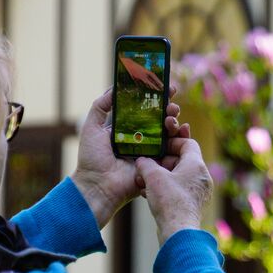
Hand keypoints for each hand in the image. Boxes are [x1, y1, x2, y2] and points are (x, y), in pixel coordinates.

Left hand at [72, 85, 187, 229]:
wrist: (98, 185)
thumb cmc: (91, 157)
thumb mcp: (91, 127)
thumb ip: (101, 106)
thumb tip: (115, 87)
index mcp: (125, 128)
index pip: (143, 109)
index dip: (154, 98)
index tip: (165, 87)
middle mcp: (139, 138)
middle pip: (159, 119)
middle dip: (169, 108)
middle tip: (172, 104)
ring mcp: (149, 151)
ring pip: (168, 132)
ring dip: (174, 121)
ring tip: (172, 116)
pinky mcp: (156, 163)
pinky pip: (171, 150)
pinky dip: (179, 139)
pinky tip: (181, 129)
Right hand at [134, 137, 213, 244]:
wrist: (178, 231)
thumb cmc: (169, 200)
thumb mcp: (153, 176)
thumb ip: (145, 163)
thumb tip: (141, 161)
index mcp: (197, 165)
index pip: (188, 143)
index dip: (172, 142)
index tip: (158, 147)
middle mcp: (202, 177)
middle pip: (182, 161)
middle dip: (162, 163)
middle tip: (147, 166)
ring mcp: (200, 192)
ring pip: (179, 178)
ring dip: (161, 178)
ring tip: (144, 182)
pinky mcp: (194, 205)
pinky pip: (179, 191)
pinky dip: (166, 189)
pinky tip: (148, 195)